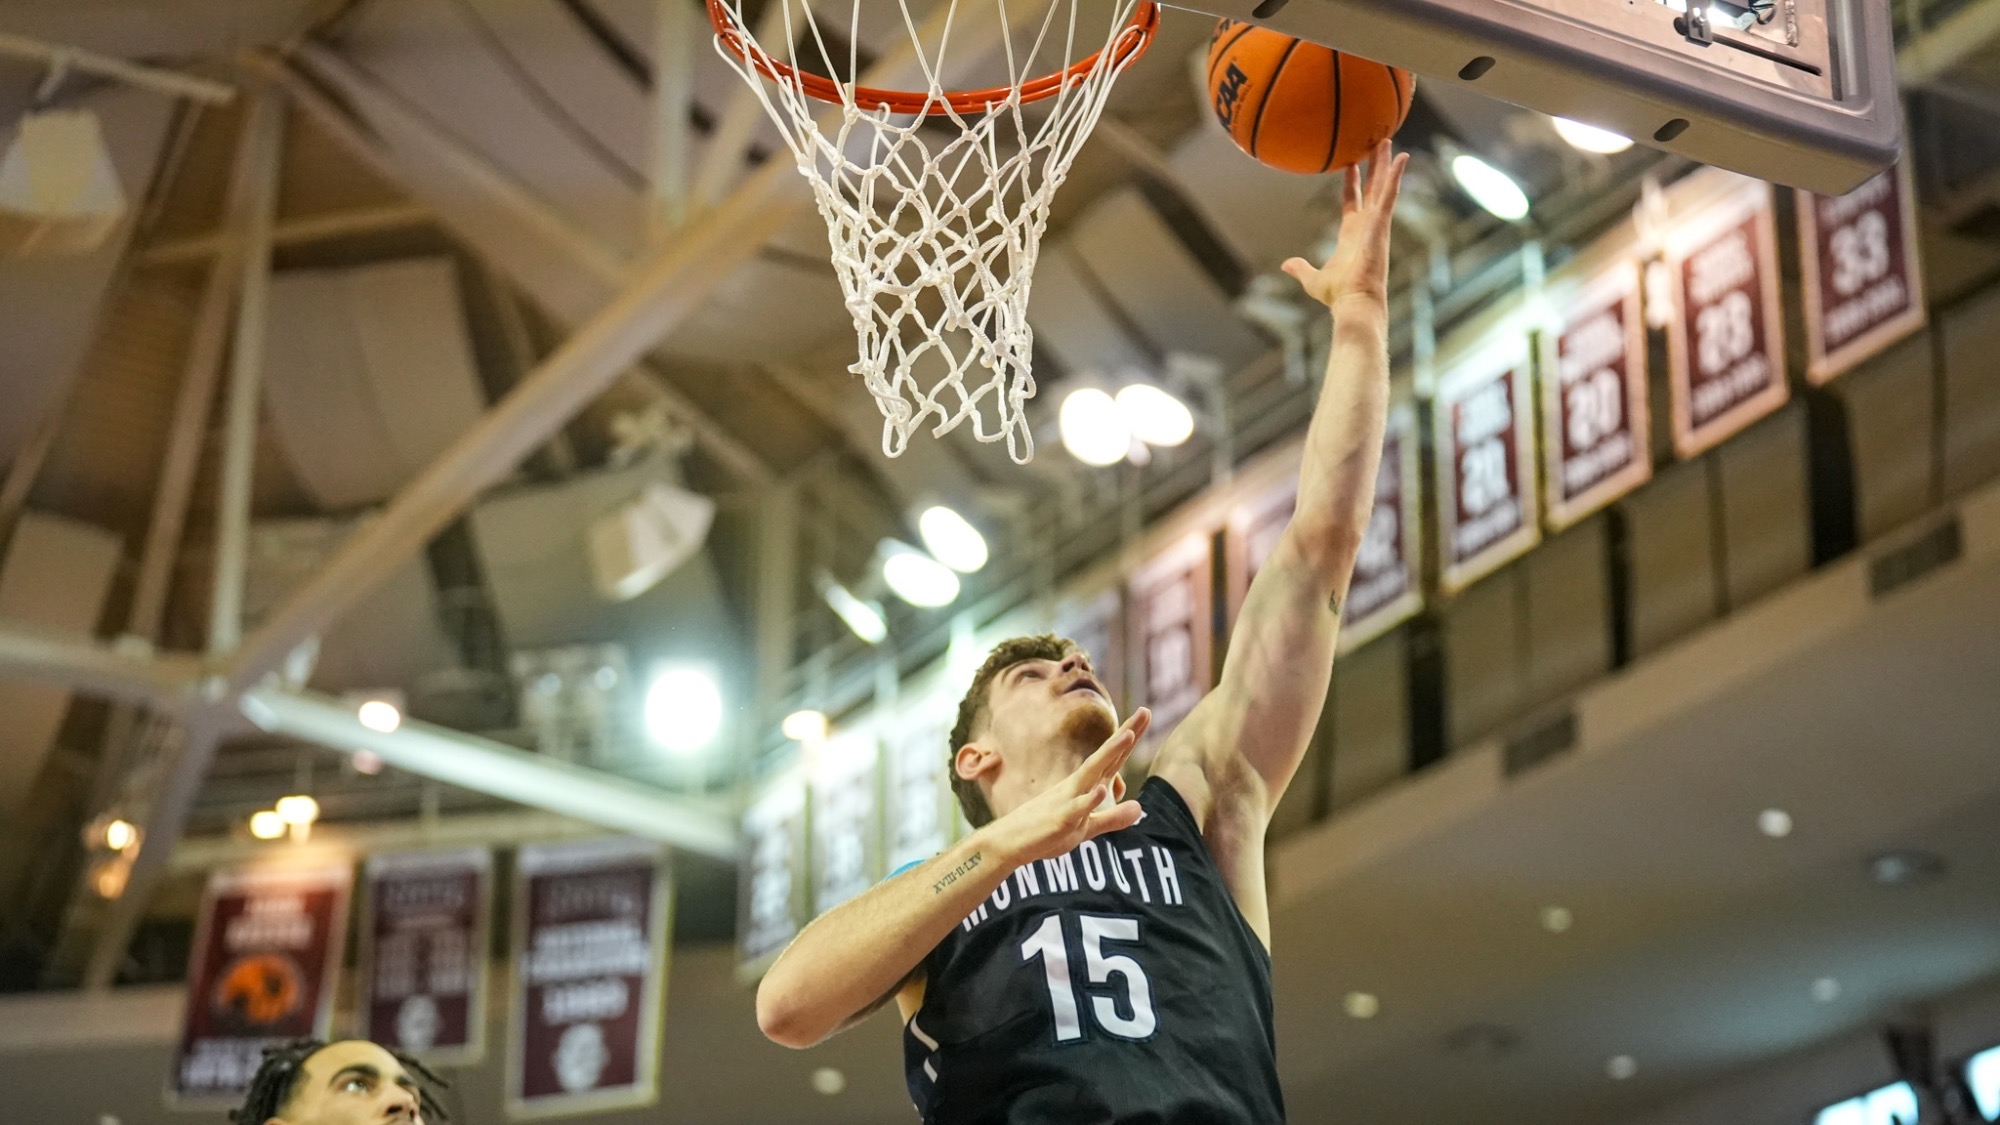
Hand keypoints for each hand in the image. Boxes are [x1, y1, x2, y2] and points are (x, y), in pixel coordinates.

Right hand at [986, 708, 1150, 865]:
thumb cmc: (1048, 831)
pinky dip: (1088, 800)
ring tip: (1128, 736)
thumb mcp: (1087, 828)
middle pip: (1106, 757)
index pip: (1113, 759)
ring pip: (1092, 774)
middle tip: (1145, 710)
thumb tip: (1140, 807)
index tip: (1146, 713)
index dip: (1129, 737)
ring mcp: (1068, 800)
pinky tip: (1101, 791)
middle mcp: (1078, 786)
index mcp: (1086, 786)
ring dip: (1109, 754)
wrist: (1011, 841)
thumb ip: (1113, 818)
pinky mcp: (1060, 819)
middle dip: (1125, 735)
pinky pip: (1076, 809)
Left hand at [1281, 140, 1407, 312]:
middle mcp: (1367, 227)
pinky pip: (1389, 196)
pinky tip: (1401, 157)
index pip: (1352, 202)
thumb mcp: (1313, 279)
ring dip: (1385, 164)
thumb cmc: (1338, 296)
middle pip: (1372, 189)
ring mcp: (1376, 224)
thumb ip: (1301, 269)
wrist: (1353, 303)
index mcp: (1352, 235)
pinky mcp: (1382, 225)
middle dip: (1374, 167)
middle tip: (1377, 143)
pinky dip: (1395, 176)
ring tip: (1387, 139)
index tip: (1350, 164)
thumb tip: (1286, 265)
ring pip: (1382, 187)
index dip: (1352, 183)